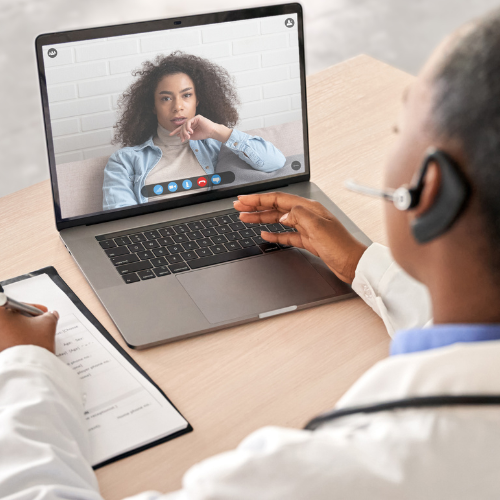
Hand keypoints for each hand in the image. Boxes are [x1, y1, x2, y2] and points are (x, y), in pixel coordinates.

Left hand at [0, 304, 58, 353]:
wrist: (27, 369)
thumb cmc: (31, 346)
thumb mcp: (47, 324)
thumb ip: (50, 316)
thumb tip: (50, 315)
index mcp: (0, 314)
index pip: (17, 305)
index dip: (33, 308)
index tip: (42, 312)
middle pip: (11, 318)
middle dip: (27, 320)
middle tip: (39, 325)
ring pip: (10, 331)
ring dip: (23, 331)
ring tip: (35, 337)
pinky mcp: (0, 351)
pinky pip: (8, 341)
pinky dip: (17, 342)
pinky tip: (28, 345)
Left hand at [169, 115, 231, 142]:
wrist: (212, 132)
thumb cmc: (204, 134)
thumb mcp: (193, 137)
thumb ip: (187, 135)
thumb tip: (179, 135)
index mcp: (191, 126)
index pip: (182, 128)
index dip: (176, 131)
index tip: (170, 134)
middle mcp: (192, 121)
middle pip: (183, 126)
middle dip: (181, 133)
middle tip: (182, 139)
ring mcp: (194, 119)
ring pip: (185, 124)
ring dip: (185, 131)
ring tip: (187, 136)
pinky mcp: (197, 117)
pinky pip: (189, 122)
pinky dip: (188, 127)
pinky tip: (190, 131)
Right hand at [234, 192, 367, 283]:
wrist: (353, 264)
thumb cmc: (341, 246)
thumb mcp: (318, 227)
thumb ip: (298, 216)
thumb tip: (283, 214)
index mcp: (308, 208)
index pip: (278, 199)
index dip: (259, 199)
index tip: (244, 199)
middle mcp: (306, 215)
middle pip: (275, 208)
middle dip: (256, 207)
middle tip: (239, 207)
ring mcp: (306, 228)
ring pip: (278, 220)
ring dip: (261, 219)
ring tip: (245, 219)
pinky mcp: (307, 241)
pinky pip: (286, 235)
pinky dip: (274, 234)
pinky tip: (265, 235)